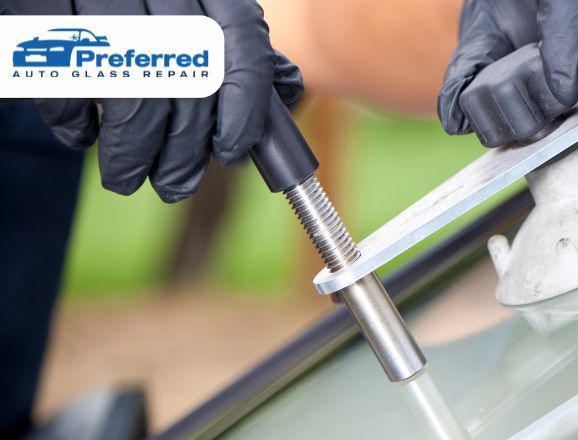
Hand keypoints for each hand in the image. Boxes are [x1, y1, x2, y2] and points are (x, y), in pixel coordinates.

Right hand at [4, 0, 303, 202]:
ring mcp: (104, 0)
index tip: (230, 153)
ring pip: (129, 97)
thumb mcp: (204, 3)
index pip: (245, 54)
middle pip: (186, 88)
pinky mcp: (43, 7)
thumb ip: (238, 46)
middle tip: (176, 186)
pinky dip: (73, 121)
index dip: (244, 112)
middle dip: (183, 153)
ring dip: (131, 154)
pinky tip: (81, 135)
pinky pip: (64, 81)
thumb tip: (286, 93)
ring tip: (128, 179)